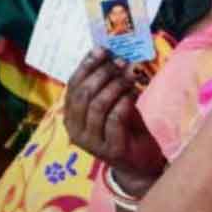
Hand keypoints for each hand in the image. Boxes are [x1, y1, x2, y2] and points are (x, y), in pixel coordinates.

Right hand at [65, 49, 166, 195]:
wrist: (140, 162)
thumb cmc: (125, 128)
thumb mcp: (114, 102)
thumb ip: (108, 83)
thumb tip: (110, 53)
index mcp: (71, 116)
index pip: (73, 86)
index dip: (87, 65)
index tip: (102, 49)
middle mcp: (75, 130)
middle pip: (84, 94)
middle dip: (103, 73)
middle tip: (121, 61)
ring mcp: (91, 142)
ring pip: (98, 105)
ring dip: (116, 85)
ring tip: (131, 75)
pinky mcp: (110, 150)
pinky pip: (114, 118)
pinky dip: (124, 102)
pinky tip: (134, 93)